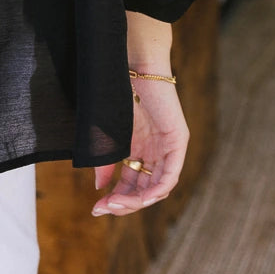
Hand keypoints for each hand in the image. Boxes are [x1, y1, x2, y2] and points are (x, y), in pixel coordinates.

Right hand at [91, 77, 187, 215]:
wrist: (134, 65)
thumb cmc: (118, 93)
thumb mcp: (109, 135)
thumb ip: (105, 161)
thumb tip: (100, 188)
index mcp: (139, 150)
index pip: (131, 184)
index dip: (115, 198)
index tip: (96, 207)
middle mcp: (155, 152)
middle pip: (144, 190)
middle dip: (124, 203)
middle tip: (103, 209)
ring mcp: (168, 148)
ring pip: (158, 187)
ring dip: (137, 200)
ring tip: (115, 203)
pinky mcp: (178, 142)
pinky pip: (171, 175)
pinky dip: (157, 189)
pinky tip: (141, 197)